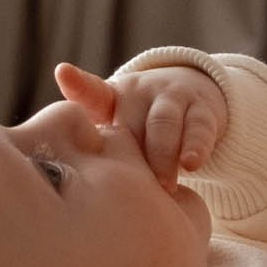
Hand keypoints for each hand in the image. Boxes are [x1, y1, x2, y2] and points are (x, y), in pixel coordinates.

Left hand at [56, 60, 229, 189]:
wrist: (193, 95)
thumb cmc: (142, 125)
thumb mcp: (118, 129)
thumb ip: (100, 151)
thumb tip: (79, 193)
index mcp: (113, 99)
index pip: (92, 92)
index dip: (77, 84)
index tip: (63, 73)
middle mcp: (141, 94)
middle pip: (132, 121)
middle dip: (134, 154)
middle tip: (132, 187)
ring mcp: (173, 99)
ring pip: (164, 123)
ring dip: (163, 155)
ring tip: (164, 186)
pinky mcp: (203, 111)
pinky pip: (199, 128)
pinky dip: (196, 146)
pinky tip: (191, 163)